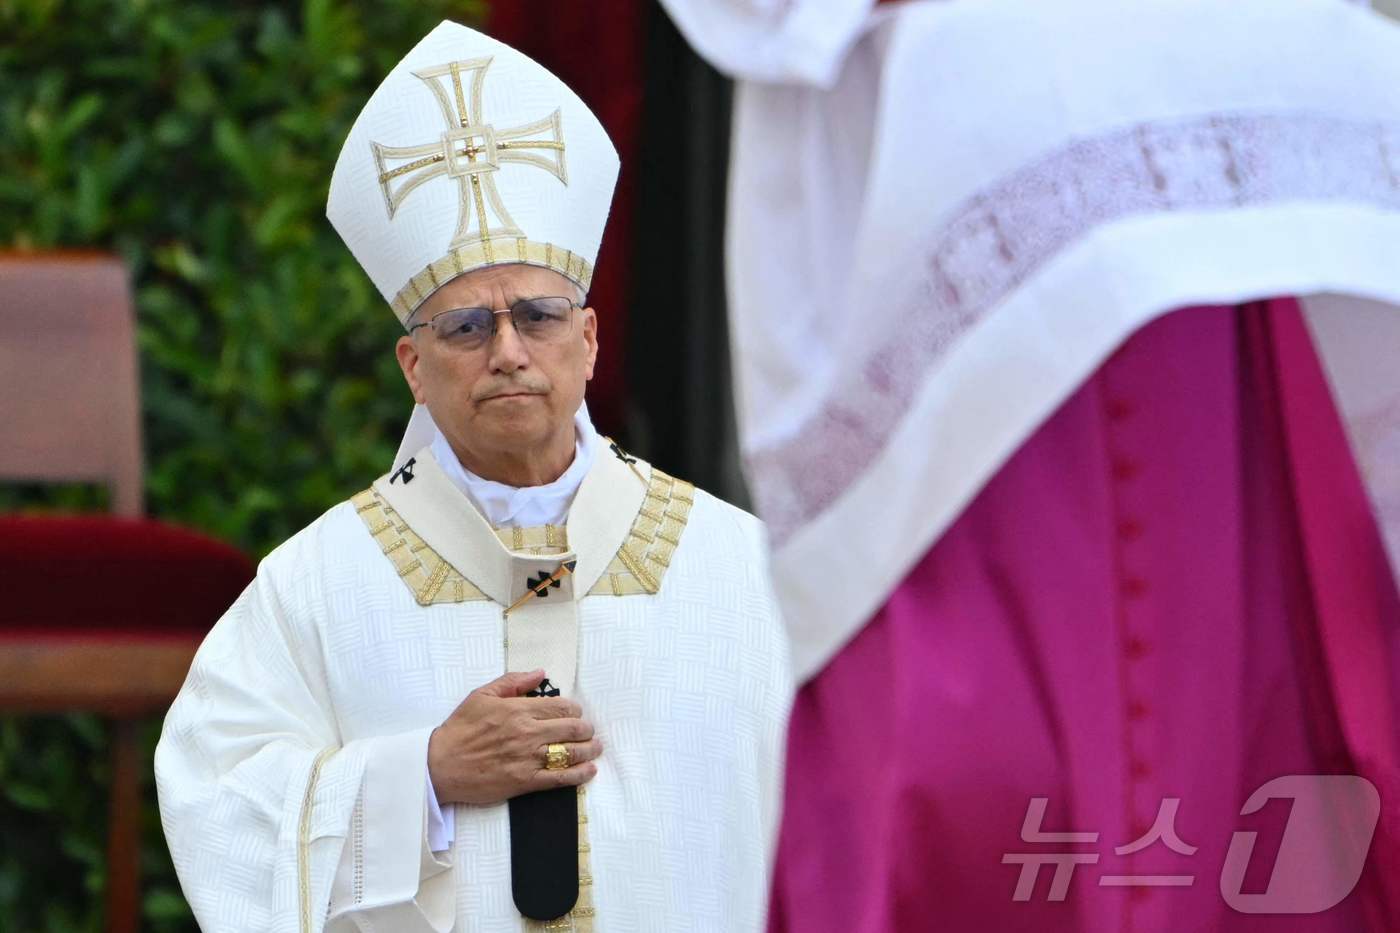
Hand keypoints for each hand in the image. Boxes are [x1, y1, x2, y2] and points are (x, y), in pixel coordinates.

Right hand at [427, 669, 601, 804]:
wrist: (439, 765)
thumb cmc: (459, 729)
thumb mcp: (481, 695)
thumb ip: (512, 682)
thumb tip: (540, 673)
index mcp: (518, 710)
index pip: (561, 706)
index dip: (575, 709)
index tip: (576, 713)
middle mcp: (527, 733)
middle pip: (572, 729)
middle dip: (586, 729)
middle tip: (589, 730)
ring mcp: (527, 759)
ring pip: (570, 753)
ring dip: (589, 749)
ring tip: (595, 747)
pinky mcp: (524, 782)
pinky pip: (559, 778)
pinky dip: (579, 775)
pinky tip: (589, 771)